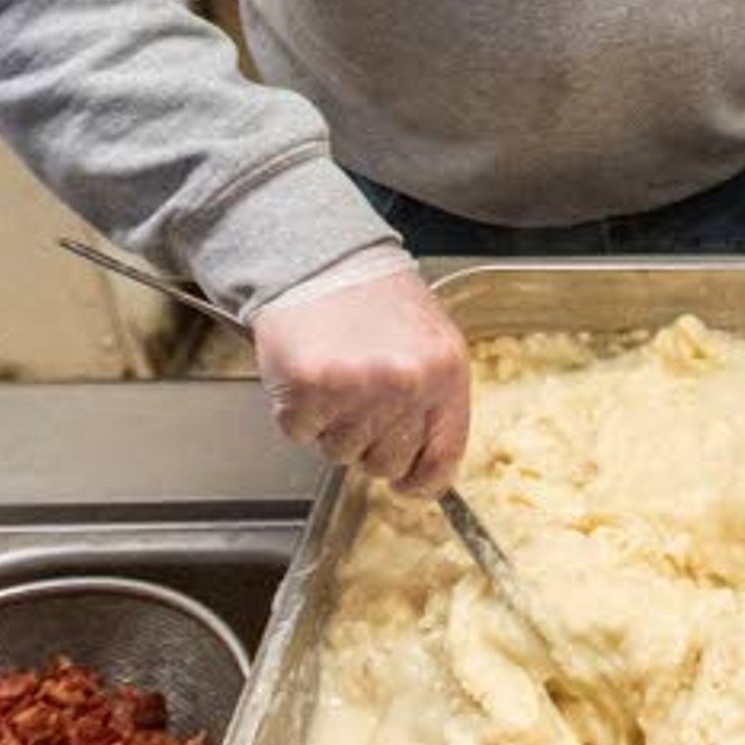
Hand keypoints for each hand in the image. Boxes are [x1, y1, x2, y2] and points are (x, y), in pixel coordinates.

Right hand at [253, 261, 469, 493]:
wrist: (322, 260)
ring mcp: (355, 387)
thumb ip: (436, 401)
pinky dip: (299, 413)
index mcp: (445, 373)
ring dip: (333, 427)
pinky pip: (301, 433)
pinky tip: (310, 376)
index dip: (423, 481)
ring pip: (340, 454)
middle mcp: (405, 384)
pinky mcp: (306, 387)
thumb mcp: (431, 343)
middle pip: (387, 463)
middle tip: (360, 402)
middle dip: (370, 444)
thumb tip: (430, 465)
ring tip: (336, 379)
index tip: (410, 484)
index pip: (442, 459)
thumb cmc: (376, 300)